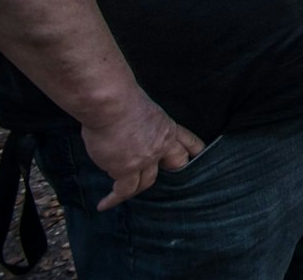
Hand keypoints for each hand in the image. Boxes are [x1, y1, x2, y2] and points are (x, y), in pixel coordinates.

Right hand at [80, 93, 204, 210]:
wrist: (111, 103)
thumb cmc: (121, 98)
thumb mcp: (144, 109)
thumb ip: (142, 124)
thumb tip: (128, 132)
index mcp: (167, 127)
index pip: (187, 141)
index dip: (194, 151)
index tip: (198, 156)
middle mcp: (161, 146)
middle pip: (176, 164)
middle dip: (174, 171)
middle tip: (169, 183)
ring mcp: (145, 159)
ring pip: (145, 182)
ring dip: (134, 188)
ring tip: (121, 194)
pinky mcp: (126, 169)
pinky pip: (122, 190)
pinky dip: (113, 199)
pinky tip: (104, 204)